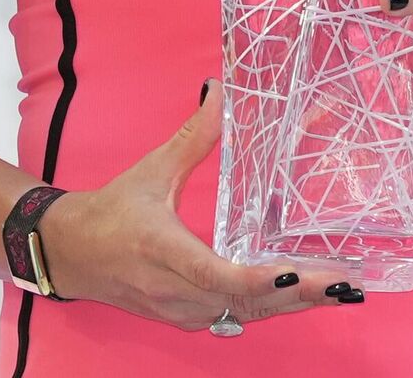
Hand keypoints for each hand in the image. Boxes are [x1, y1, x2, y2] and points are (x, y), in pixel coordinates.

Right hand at [35, 80, 364, 328]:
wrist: (70, 254)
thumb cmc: (111, 211)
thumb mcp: (152, 170)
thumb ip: (192, 136)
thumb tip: (219, 93)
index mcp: (162, 250)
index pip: (213, 274)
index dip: (254, 278)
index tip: (291, 273)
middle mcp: (174, 289)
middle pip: (243, 300)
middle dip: (296, 294)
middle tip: (343, 284)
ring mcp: (180, 310)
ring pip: (243, 313)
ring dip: (290, 305)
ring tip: (336, 291)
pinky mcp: (185, 318)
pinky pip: (233, 316)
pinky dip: (269, 309)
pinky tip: (302, 297)